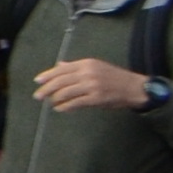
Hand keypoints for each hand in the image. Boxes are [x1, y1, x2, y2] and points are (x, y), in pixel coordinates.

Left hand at [34, 54, 154, 113]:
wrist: (134, 87)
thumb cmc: (114, 77)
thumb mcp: (95, 66)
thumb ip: (76, 67)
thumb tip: (58, 65)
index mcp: (86, 63)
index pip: (61, 69)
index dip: (47, 75)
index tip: (38, 81)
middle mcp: (87, 73)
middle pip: (60, 81)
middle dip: (46, 88)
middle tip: (38, 95)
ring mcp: (92, 86)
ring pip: (66, 92)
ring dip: (55, 98)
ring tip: (50, 102)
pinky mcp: (96, 98)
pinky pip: (75, 103)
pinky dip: (65, 106)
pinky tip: (60, 108)